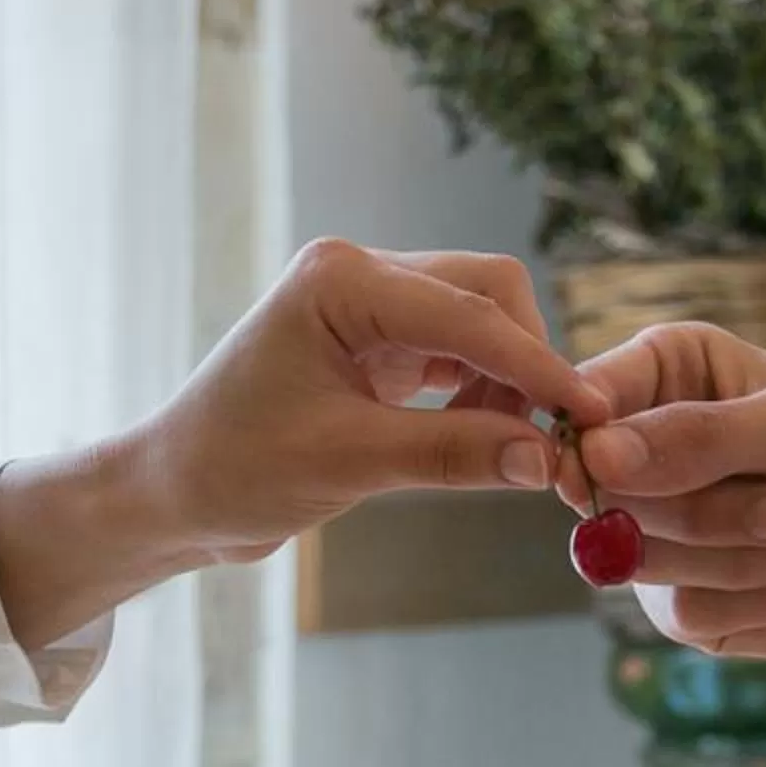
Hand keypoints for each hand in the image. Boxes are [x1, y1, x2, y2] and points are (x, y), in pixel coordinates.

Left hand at [0, 241, 604, 647]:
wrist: (173, 492)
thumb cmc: (235, 470)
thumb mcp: (348, 464)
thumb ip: (451, 453)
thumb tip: (543, 457)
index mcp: (341, 282)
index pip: (469, 314)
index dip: (538, 366)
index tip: (591, 414)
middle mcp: (358, 274)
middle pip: (488, 294)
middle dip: (528, 364)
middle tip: (556, 441)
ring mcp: (368, 302)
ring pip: (480, 321)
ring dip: (508, 383)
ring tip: (512, 453)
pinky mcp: (376, 339)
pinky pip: (458, 352)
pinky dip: (483, 393)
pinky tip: (484, 441)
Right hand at [566, 322, 765, 676]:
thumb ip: (702, 438)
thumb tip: (596, 456)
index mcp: (675, 377)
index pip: (588, 396)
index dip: (587, 431)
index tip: (609, 463)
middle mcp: (656, 455)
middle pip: (607, 492)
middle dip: (707, 511)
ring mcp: (667, 536)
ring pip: (640, 560)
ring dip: (744, 561)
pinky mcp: (692, 607)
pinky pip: (683, 613)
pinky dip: (761, 603)